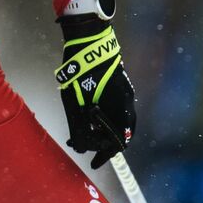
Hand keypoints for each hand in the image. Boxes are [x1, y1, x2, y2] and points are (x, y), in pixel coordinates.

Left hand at [55, 17, 135, 168]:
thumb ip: (79, 126)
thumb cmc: (81, 71)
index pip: (120, 139)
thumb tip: (79, 146)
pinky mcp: (117, 86)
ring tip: (82, 133)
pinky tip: (87, 118)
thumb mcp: (76, 103)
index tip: (95, 162)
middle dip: (101, 142)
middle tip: (83, 145)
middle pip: (120, 131)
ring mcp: (124, 92)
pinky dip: (101, 118)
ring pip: (116, 120)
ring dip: (100, 130)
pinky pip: (113, 109)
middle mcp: (127, 101)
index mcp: (122, 106)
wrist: (87, 39)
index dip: (106, 153)